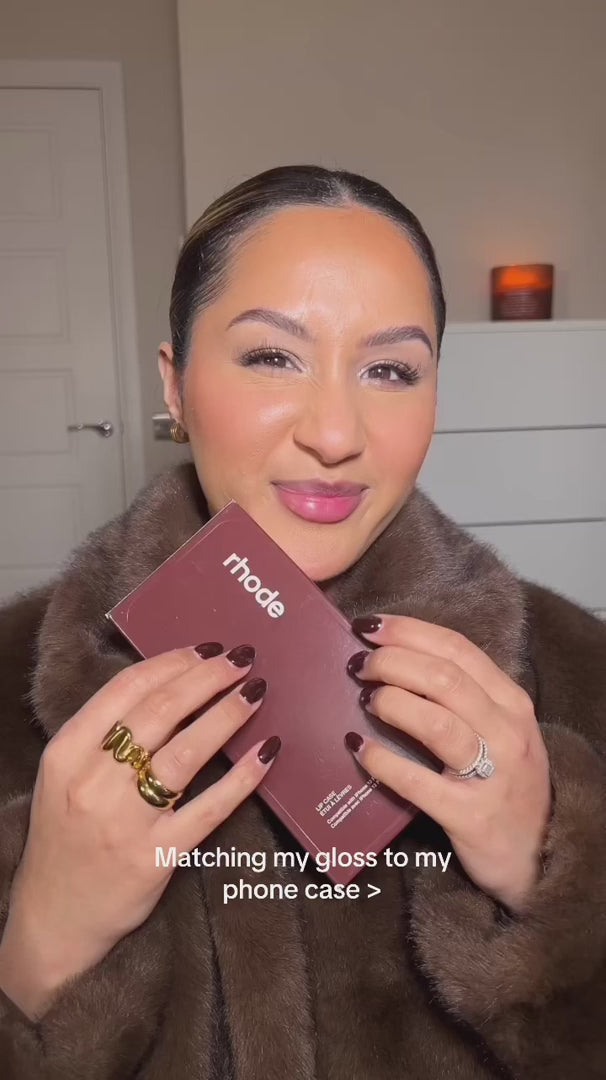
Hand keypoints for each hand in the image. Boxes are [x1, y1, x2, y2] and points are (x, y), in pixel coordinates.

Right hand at [0, 642, 278, 1019]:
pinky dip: (242, 778)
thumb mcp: (67, 776)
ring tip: (256, 692)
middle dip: (207, 679)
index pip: (126, 689)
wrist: (54, 920)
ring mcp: (124, 822)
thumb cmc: (68, 836)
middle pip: (160, 712)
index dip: (172, 662)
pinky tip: (267, 752)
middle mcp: (92, 782)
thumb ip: (107, 734)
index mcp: (66, 753)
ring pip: (185, 753)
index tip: (206, 649)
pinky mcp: (155, 857)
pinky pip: (209, 809)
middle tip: (242, 660)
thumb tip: (175, 685)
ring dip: (226, 716)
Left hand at [345, 614, 550, 912]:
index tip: (369, 625)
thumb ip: (460, 698)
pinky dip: (383, 760)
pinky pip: (418, 781)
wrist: (536, 856)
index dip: (409, 631)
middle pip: (443, 678)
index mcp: (511, 702)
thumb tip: (395, 661)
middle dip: (393, 662)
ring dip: (391, 702)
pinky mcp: (471, 816)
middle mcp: (507, 732)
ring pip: (436, 722)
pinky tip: (358, 748)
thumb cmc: (505, 784)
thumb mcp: (499, 731)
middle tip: (358, 665)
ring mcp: (493, 775)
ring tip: (363, 698)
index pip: (458, 649)